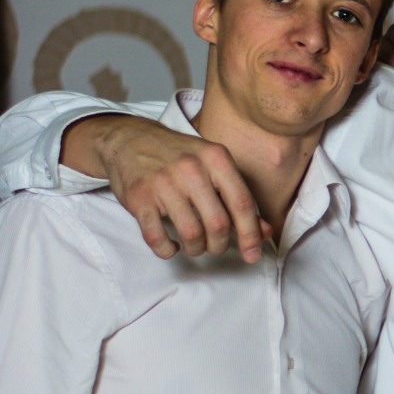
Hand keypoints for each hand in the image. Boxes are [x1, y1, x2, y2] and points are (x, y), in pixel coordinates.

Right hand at [69, 114, 265, 260]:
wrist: (129, 139)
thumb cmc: (179, 157)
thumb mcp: (214, 167)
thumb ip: (238, 198)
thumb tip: (264, 233)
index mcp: (216, 158)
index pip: (241, 203)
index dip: (250, 234)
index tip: (253, 254)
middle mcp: (191, 168)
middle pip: (218, 223)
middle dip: (220, 245)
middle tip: (215, 246)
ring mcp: (162, 182)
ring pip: (191, 234)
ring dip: (196, 249)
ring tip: (194, 245)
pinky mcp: (138, 197)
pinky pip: (157, 237)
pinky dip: (167, 250)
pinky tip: (172, 246)